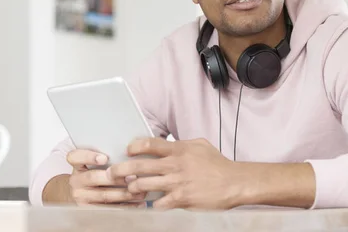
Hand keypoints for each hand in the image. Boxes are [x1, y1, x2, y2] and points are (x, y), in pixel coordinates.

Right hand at [66, 149, 146, 206]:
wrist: (81, 193)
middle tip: (132, 177)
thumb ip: (107, 156)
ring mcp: (80, 197)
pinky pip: (109, 209)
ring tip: (141, 191)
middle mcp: (75, 180)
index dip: (89, 157)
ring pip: (103, 195)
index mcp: (76, 164)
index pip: (75, 157)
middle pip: (92, 178)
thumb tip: (132, 150)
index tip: (105, 158)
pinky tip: (139, 204)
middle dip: (114, 178)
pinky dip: (126, 207)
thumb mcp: (94, 163)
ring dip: (124, 194)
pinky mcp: (89, 210)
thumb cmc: (94, 172)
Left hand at [107, 138, 242, 209]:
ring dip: (133, 188)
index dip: (134, 147)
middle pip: (139, 165)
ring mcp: (177, 183)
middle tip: (112, 173)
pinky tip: (149, 204)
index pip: (149, 144)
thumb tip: (168, 143)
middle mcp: (174, 165)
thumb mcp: (200, 145)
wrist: (235, 182)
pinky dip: (152, 204)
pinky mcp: (181, 199)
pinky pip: (159, 203)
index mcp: (178, 150)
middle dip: (121, 170)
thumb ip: (181, 144)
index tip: (127, 151)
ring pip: (144, 185)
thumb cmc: (218, 164)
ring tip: (129, 189)